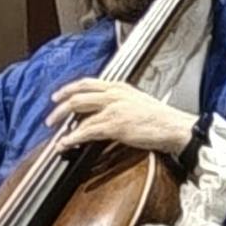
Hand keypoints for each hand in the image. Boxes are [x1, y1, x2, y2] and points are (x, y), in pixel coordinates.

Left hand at [47, 82, 196, 159]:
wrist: (175, 128)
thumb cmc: (161, 120)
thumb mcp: (138, 102)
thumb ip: (121, 102)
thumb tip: (106, 111)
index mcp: (120, 87)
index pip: (88, 82)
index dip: (69, 89)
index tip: (58, 95)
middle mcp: (114, 93)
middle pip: (78, 93)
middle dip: (60, 105)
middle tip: (50, 117)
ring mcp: (113, 108)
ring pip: (78, 108)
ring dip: (62, 121)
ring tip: (54, 133)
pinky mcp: (114, 124)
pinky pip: (86, 130)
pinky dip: (72, 137)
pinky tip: (65, 143)